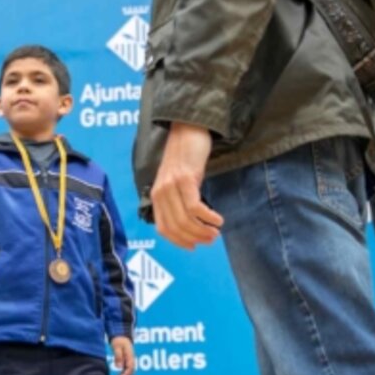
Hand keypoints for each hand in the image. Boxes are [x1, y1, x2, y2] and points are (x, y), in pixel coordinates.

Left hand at [111, 336, 134, 374]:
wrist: (121, 335)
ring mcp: (129, 361)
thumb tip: (119, 367)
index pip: (130, 368)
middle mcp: (131, 360)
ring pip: (129, 372)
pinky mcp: (127, 361)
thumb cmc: (118, 340)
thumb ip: (118, 356)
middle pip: (130, 372)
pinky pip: (126, 370)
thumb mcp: (117, 347)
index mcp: (130, 356)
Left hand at [151, 122, 223, 249]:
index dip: (179, 242)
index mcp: (157, 196)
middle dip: (195, 238)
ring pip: (185, 219)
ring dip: (203, 230)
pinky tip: (218, 220)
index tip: (195, 246)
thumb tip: (191, 224)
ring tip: (216, 232)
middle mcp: (160, 193)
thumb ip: (178, 200)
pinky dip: (208, 217)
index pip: (164, 229)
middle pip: (176, 227)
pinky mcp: (185, 178)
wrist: (187, 129)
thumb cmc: (185, 156)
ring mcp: (171, 186)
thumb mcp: (177, 181)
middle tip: (212, 239)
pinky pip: (195, 206)